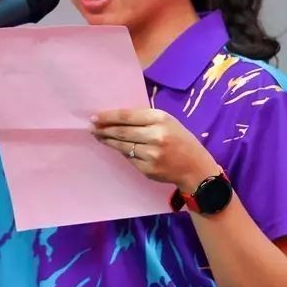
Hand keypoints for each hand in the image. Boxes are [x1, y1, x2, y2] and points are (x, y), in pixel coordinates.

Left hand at [91, 108, 219, 192]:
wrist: (195, 167)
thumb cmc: (180, 139)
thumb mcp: (168, 122)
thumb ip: (145, 119)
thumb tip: (116, 119)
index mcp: (161, 119)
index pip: (127, 116)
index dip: (108, 117)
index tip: (95, 117)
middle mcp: (156, 136)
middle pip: (121, 132)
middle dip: (104, 129)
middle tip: (92, 128)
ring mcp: (151, 154)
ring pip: (122, 146)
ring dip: (108, 141)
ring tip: (99, 136)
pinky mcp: (148, 169)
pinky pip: (128, 158)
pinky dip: (121, 152)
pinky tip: (116, 148)